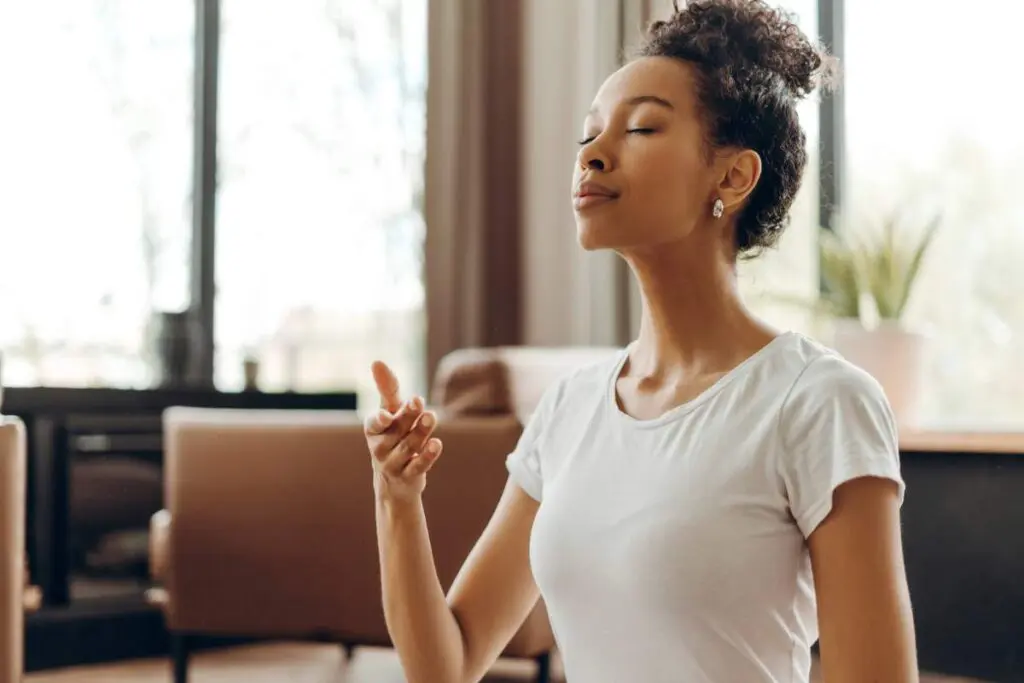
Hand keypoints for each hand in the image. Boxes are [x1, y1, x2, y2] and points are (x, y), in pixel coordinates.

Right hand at [365, 360, 443, 504]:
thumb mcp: (390, 412)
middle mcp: (380, 447)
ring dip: (420, 432)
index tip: (387, 412)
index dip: (381, 418)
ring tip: (432, 417)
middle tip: (418, 400)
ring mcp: (393, 464)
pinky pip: (418, 466)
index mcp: (374, 430)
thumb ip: (387, 389)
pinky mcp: (408, 476)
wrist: (394, 480)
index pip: (375, 422)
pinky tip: (437, 444)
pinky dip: (427, 456)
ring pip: (408, 446)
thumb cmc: (393, 435)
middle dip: (407, 416)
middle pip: (396, 430)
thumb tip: (377, 361)